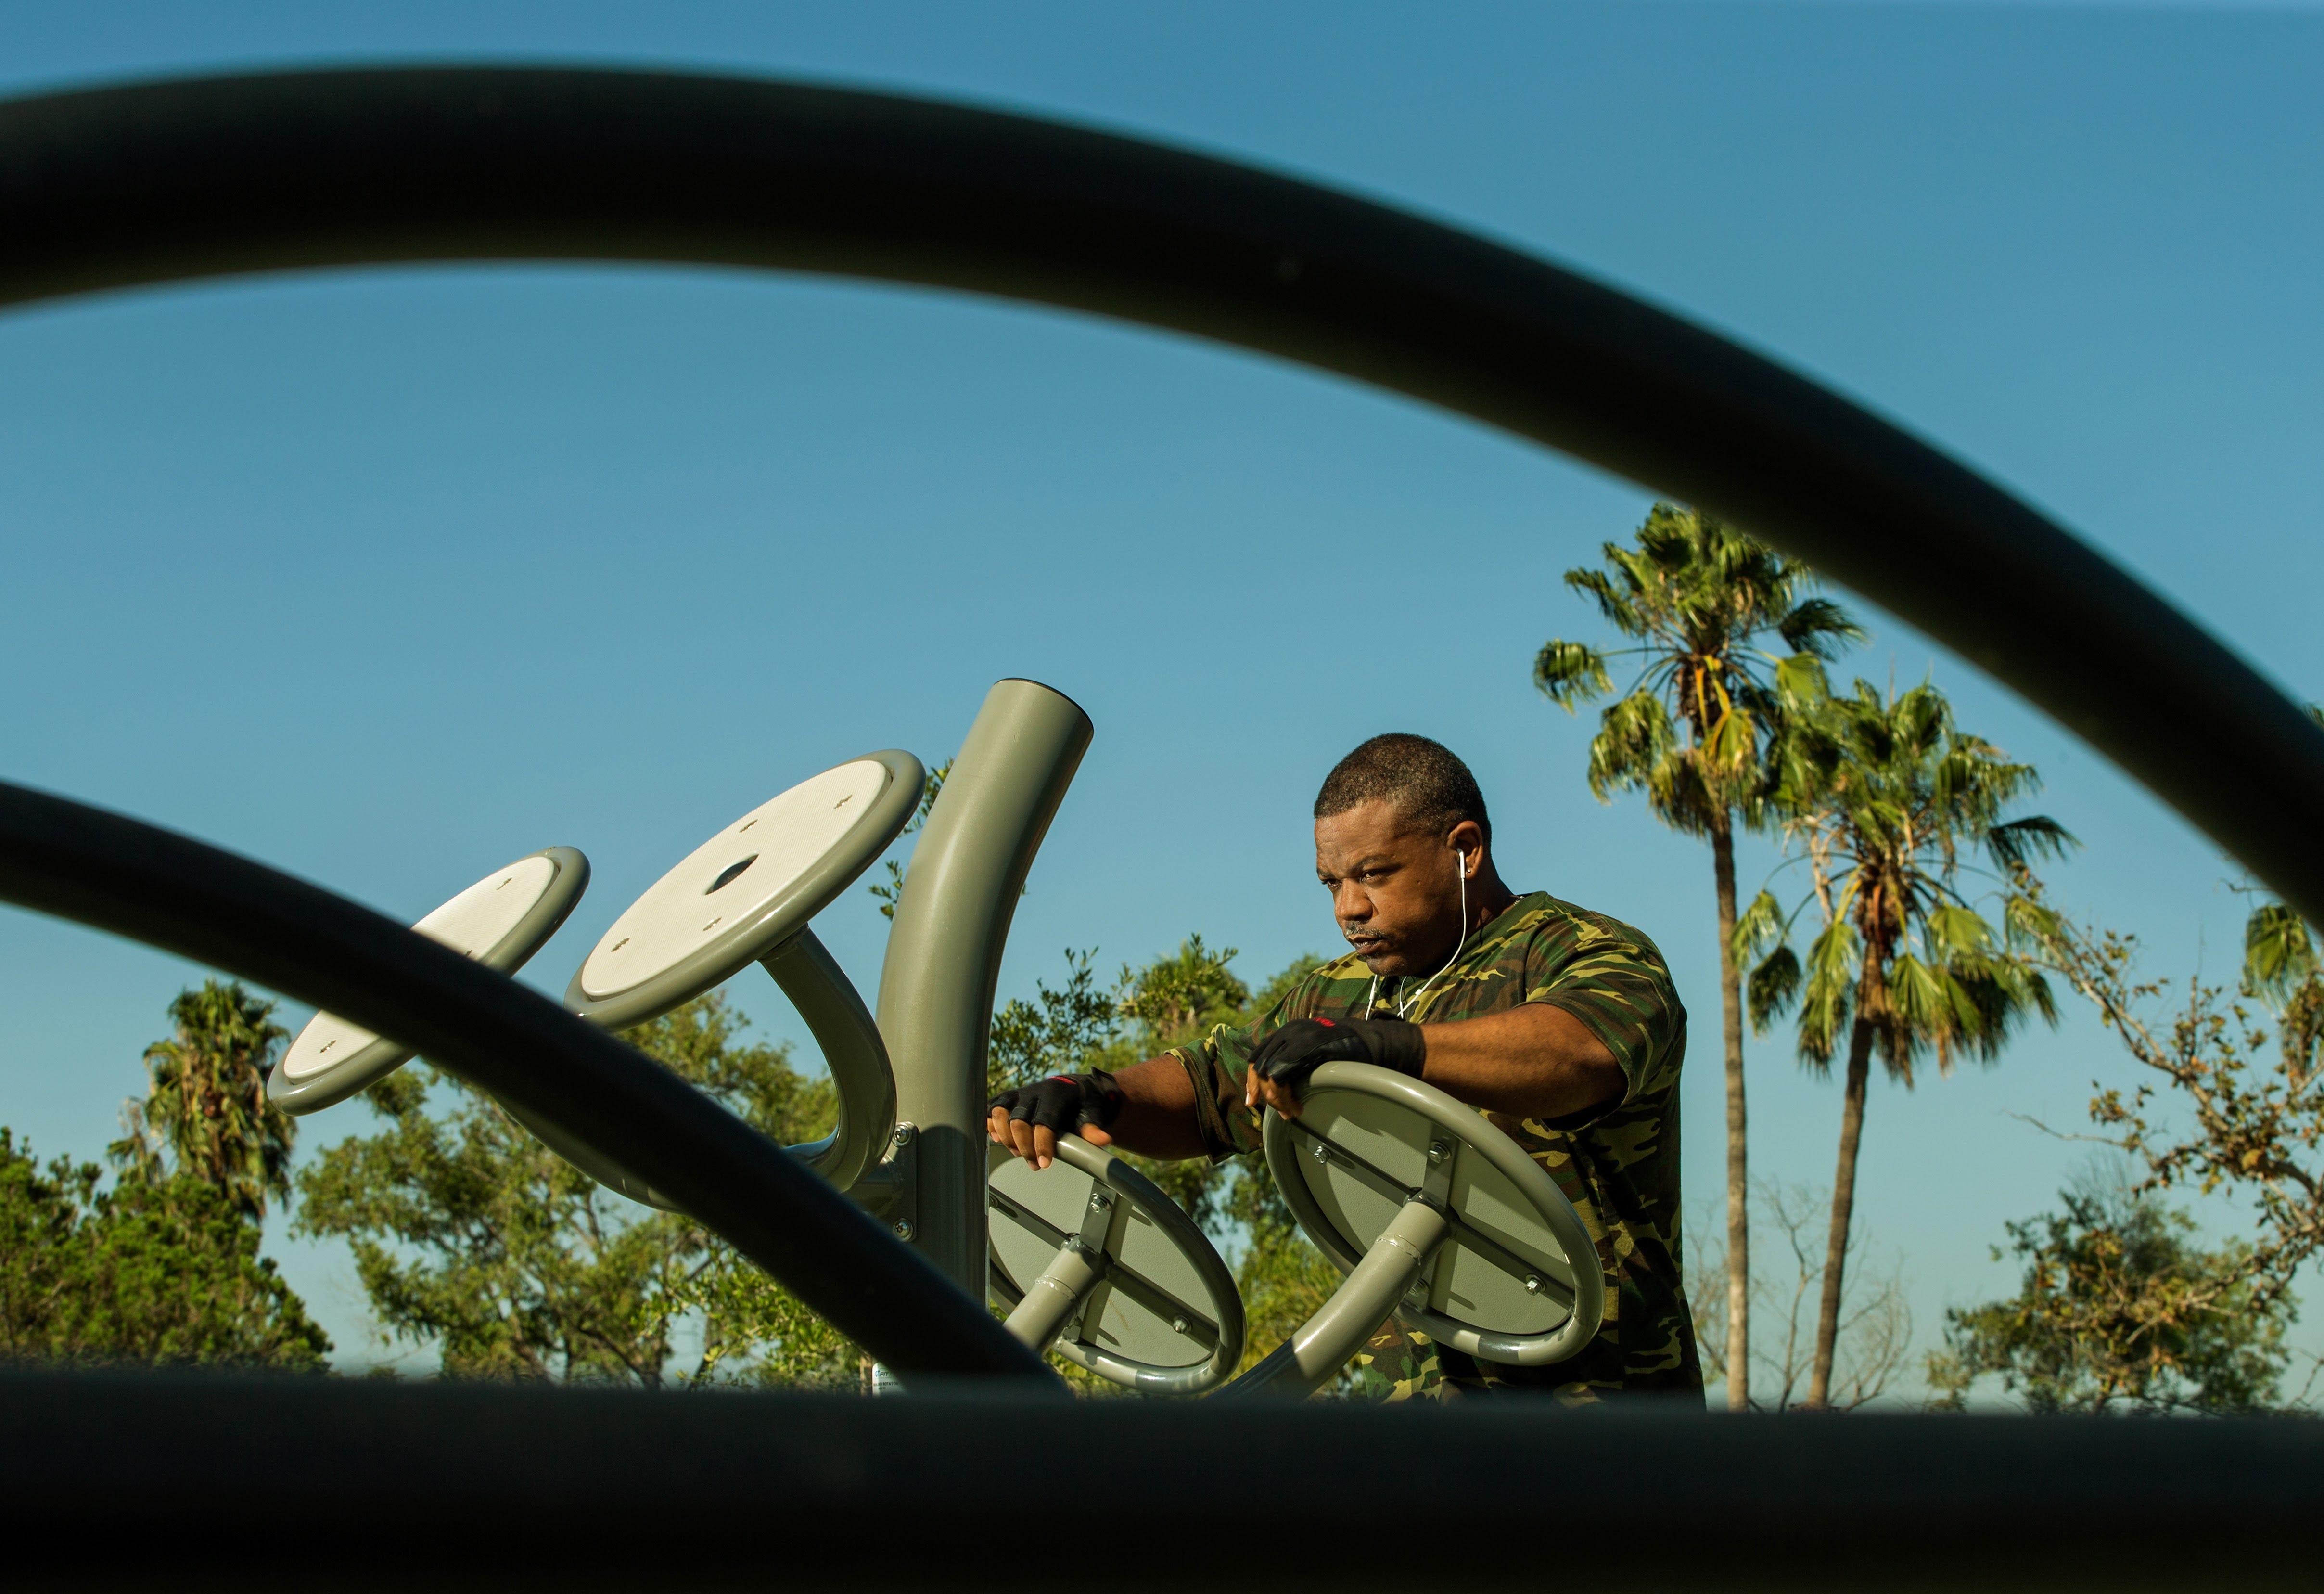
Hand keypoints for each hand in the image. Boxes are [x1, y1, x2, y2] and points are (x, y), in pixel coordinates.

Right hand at [986, 1071, 1123, 1169]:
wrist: (1073, 1089)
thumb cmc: (1082, 1105)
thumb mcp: (1092, 1115)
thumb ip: (1093, 1129)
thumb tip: (1104, 1140)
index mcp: (1055, 1094)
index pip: (1044, 1120)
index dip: (1041, 1144)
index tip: (1044, 1164)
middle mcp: (1034, 1091)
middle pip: (1018, 1120)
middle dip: (1024, 1147)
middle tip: (1034, 1164)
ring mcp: (1018, 1094)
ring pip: (1000, 1112)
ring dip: (1005, 1137)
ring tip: (1017, 1153)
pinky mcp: (1008, 1099)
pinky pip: (991, 1109)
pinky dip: (990, 1125)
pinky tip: (999, 1140)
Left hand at [1243, 1016, 1424, 1117]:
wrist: (1376, 1044)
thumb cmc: (1350, 1054)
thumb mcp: (1317, 1055)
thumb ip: (1297, 1062)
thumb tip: (1279, 1086)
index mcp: (1289, 1031)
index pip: (1257, 1055)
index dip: (1251, 1080)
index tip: (1253, 1102)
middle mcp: (1289, 1030)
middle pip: (1258, 1064)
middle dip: (1262, 1093)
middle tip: (1280, 1113)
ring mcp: (1298, 1036)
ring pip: (1268, 1073)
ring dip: (1276, 1099)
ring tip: (1293, 1113)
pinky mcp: (1307, 1047)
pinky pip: (1281, 1075)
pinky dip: (1284, 1096)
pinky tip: (1298, 1108)